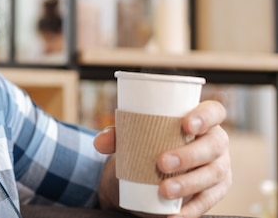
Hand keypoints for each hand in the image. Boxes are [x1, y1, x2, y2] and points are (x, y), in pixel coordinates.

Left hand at [94, 100, 231, 217]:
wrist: (155, 167)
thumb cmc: (150, 141)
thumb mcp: (135, 133)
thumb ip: (117, 134)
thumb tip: (99, 143)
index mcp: (201, 118)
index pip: (214, 111)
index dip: (205, 116)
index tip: (186, 125)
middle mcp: (216, 141)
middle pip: (213, 145)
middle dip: (189, 155)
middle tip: (162, 163)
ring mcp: (219, 166)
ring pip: (213, 175)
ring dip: (189, 184)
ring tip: (164, 191)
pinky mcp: (216, 190)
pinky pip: (208, 201)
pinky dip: (191, 210)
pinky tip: (175, 216)